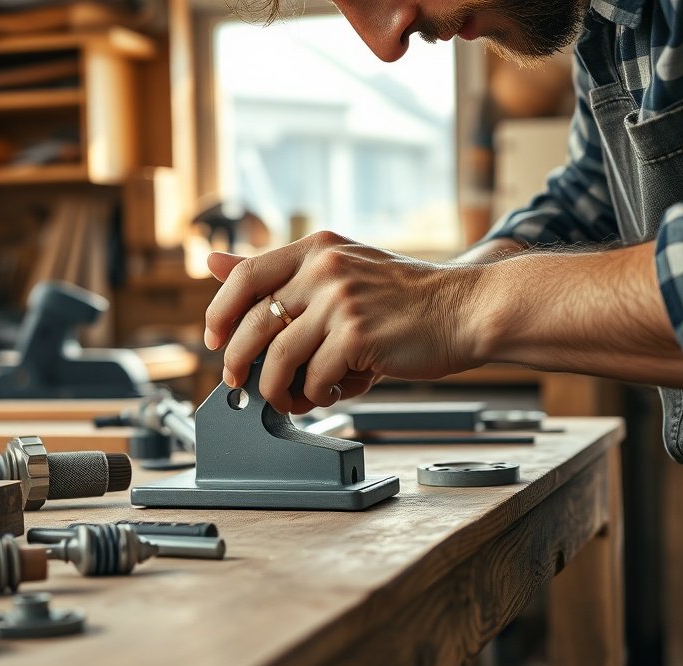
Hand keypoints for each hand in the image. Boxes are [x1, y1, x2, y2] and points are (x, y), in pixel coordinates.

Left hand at [203, 232, 484, 413]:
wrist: (469, 309)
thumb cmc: (408, 299)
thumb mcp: (343, 270)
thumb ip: (282, 273)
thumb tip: (213, 263)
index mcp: (317, 249)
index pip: (245, 277)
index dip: (219, 313)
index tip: (214, 340)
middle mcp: (324, 269)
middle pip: (253, 324)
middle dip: (238, 363)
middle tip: (241, 383)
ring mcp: (340, 301)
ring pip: (278, 359)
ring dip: (278, 390)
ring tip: (293, 398)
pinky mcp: (356, 335)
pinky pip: (313, 378)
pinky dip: (317, 394)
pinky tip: (334, 391)